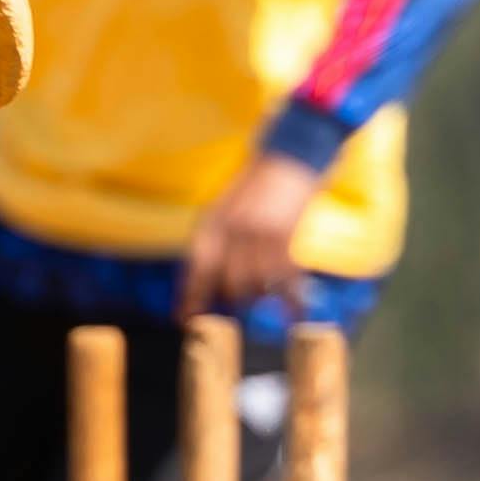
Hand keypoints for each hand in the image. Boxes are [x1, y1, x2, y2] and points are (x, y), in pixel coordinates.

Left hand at [177, 149, 325, 316]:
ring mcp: (262, 236)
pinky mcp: (288, 239)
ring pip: (258, 286)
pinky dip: (292, 299)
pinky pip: (287, 281)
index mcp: (213, 222)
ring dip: (262, 296)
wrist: (289, 159)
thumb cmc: (254, 186)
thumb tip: (208, 281)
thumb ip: (215, 241)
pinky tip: (295, 311)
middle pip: (230, 284)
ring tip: (267, 293)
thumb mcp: (224, 208)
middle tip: (239, 303)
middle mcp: (234, 231)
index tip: (184, 321)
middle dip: (234, 298)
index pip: (197, 269)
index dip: (190, 298)